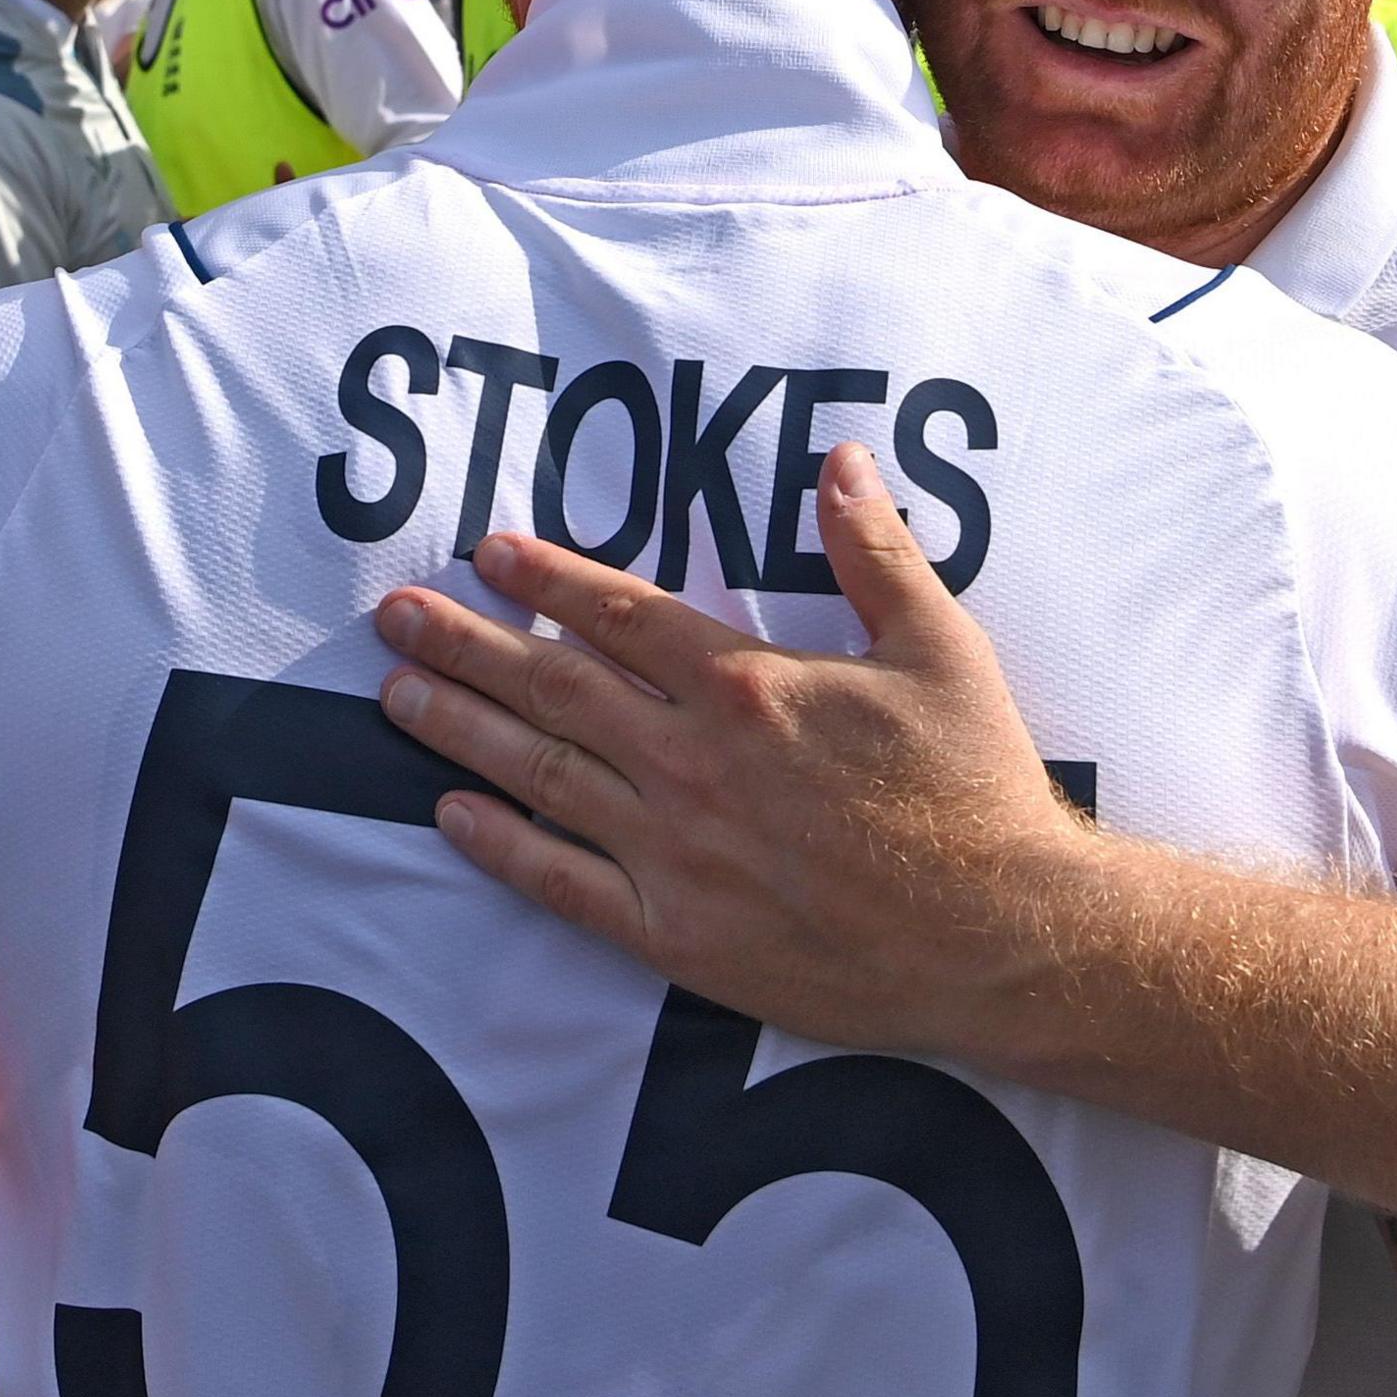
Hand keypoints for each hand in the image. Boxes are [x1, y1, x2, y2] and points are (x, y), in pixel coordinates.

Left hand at [371, 441, 1095, 1058]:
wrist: (1001, 936)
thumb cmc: (976, 788)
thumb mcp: (942, 647)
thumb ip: (876, 552)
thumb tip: (842, 460)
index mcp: (748, 686)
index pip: (619, 616)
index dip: (547, 580)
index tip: (489, 554)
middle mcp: (693, 763)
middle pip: (553, 686)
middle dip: (465, 644)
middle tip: (396, 615)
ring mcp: (676, 853)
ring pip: (541, 773)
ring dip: (461, 728)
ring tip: (394, 694)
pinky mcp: (677, 935)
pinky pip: (563, 885)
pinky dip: (501, 847)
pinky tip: (452, 814)